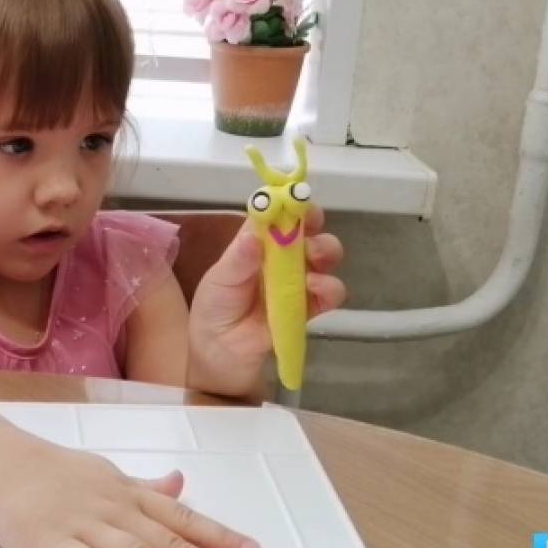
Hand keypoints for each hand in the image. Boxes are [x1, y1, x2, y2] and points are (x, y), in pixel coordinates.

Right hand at [0, 425, 261, 547]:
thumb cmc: (50, 469)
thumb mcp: (105, 472)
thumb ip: (144, 486)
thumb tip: (180, 482)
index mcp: (129, 495)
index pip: (183, 518)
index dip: (220, 537)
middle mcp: (114, 510)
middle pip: (167, 543)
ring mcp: (83, 527)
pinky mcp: (50, 545)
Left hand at [188, 205, 344, 378]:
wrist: (220, 350)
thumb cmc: (216, 306)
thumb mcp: (220, 278)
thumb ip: (239, 257)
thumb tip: (256, 230)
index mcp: (260, 242)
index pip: (281, 215)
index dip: (291, 203)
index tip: (295, 197)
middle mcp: (284, 256)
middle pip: (310, 231)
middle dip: (314, 223)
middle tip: (309, 226)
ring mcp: (299, 281)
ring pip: (327, 256)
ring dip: (326, 251)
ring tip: (312, 258)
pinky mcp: (310, 307)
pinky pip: (330, 293)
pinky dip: (329, 286)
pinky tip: (314, 286)